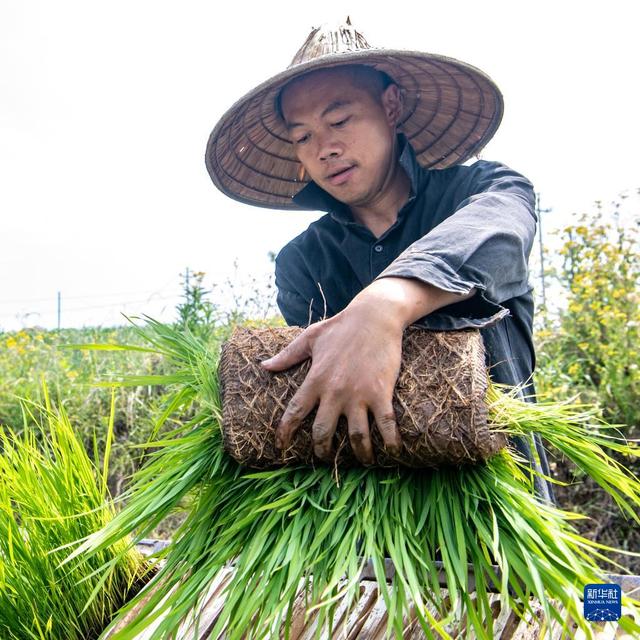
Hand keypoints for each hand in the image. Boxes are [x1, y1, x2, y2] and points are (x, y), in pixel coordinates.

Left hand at [261, 298, 403, 464]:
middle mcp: (334, 392)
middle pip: (323, 432)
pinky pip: (386, 425)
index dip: (285, 432)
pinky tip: (392, 452)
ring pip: (356, 436)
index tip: (281, 446)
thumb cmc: (341, 326)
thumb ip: (287, 355)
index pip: (294, 412)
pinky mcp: (381, 393)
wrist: (374, 316)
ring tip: (363, 462)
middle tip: (324, 457)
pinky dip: (390, 443)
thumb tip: (264, 366)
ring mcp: (359, 394)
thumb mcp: (310, 337)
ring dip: (359, 454)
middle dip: (322, 450)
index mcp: (315, 379)